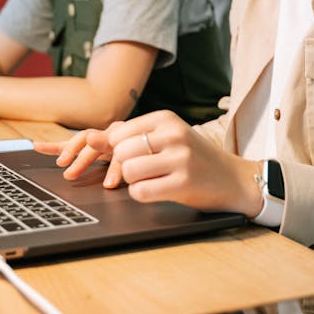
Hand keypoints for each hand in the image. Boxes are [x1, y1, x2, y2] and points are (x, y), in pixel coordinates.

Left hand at [37, 111, 263, 215]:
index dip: (97, 150)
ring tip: (154, 180)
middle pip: (119, 151)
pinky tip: (159, 191)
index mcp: (164, 118)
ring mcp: (179, 157)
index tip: (80, 161)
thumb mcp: (165, 140)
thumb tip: (89, 137)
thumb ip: (130, 138)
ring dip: (133, 182)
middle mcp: (171, 133)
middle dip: (118, 169)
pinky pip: (141, 191)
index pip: (116, 132)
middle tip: (131, 176)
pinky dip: (143, 195)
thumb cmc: (192, 160)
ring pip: (128, 171)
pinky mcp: (183, 182)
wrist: (233, 179)